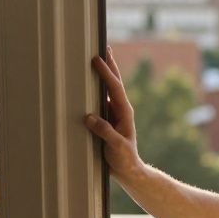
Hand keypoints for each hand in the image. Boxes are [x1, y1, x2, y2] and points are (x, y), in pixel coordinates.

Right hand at [84, 46, 143, 177]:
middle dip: (109, 64)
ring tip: (98, 57)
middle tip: (104, 46)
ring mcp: (114, 114)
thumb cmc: (125, 160)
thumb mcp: (117, 147)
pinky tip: (89, 82)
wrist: (129, 171)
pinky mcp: (107, 120)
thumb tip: (89, 117)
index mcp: (125, 113)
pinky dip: (96, 88)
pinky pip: (100, 100)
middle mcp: (120, 110)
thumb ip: (105, 132)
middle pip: (114, 83)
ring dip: (103, 73)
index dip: (106, 73)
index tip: (97, 59)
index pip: (115, 88)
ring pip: (108, 89)